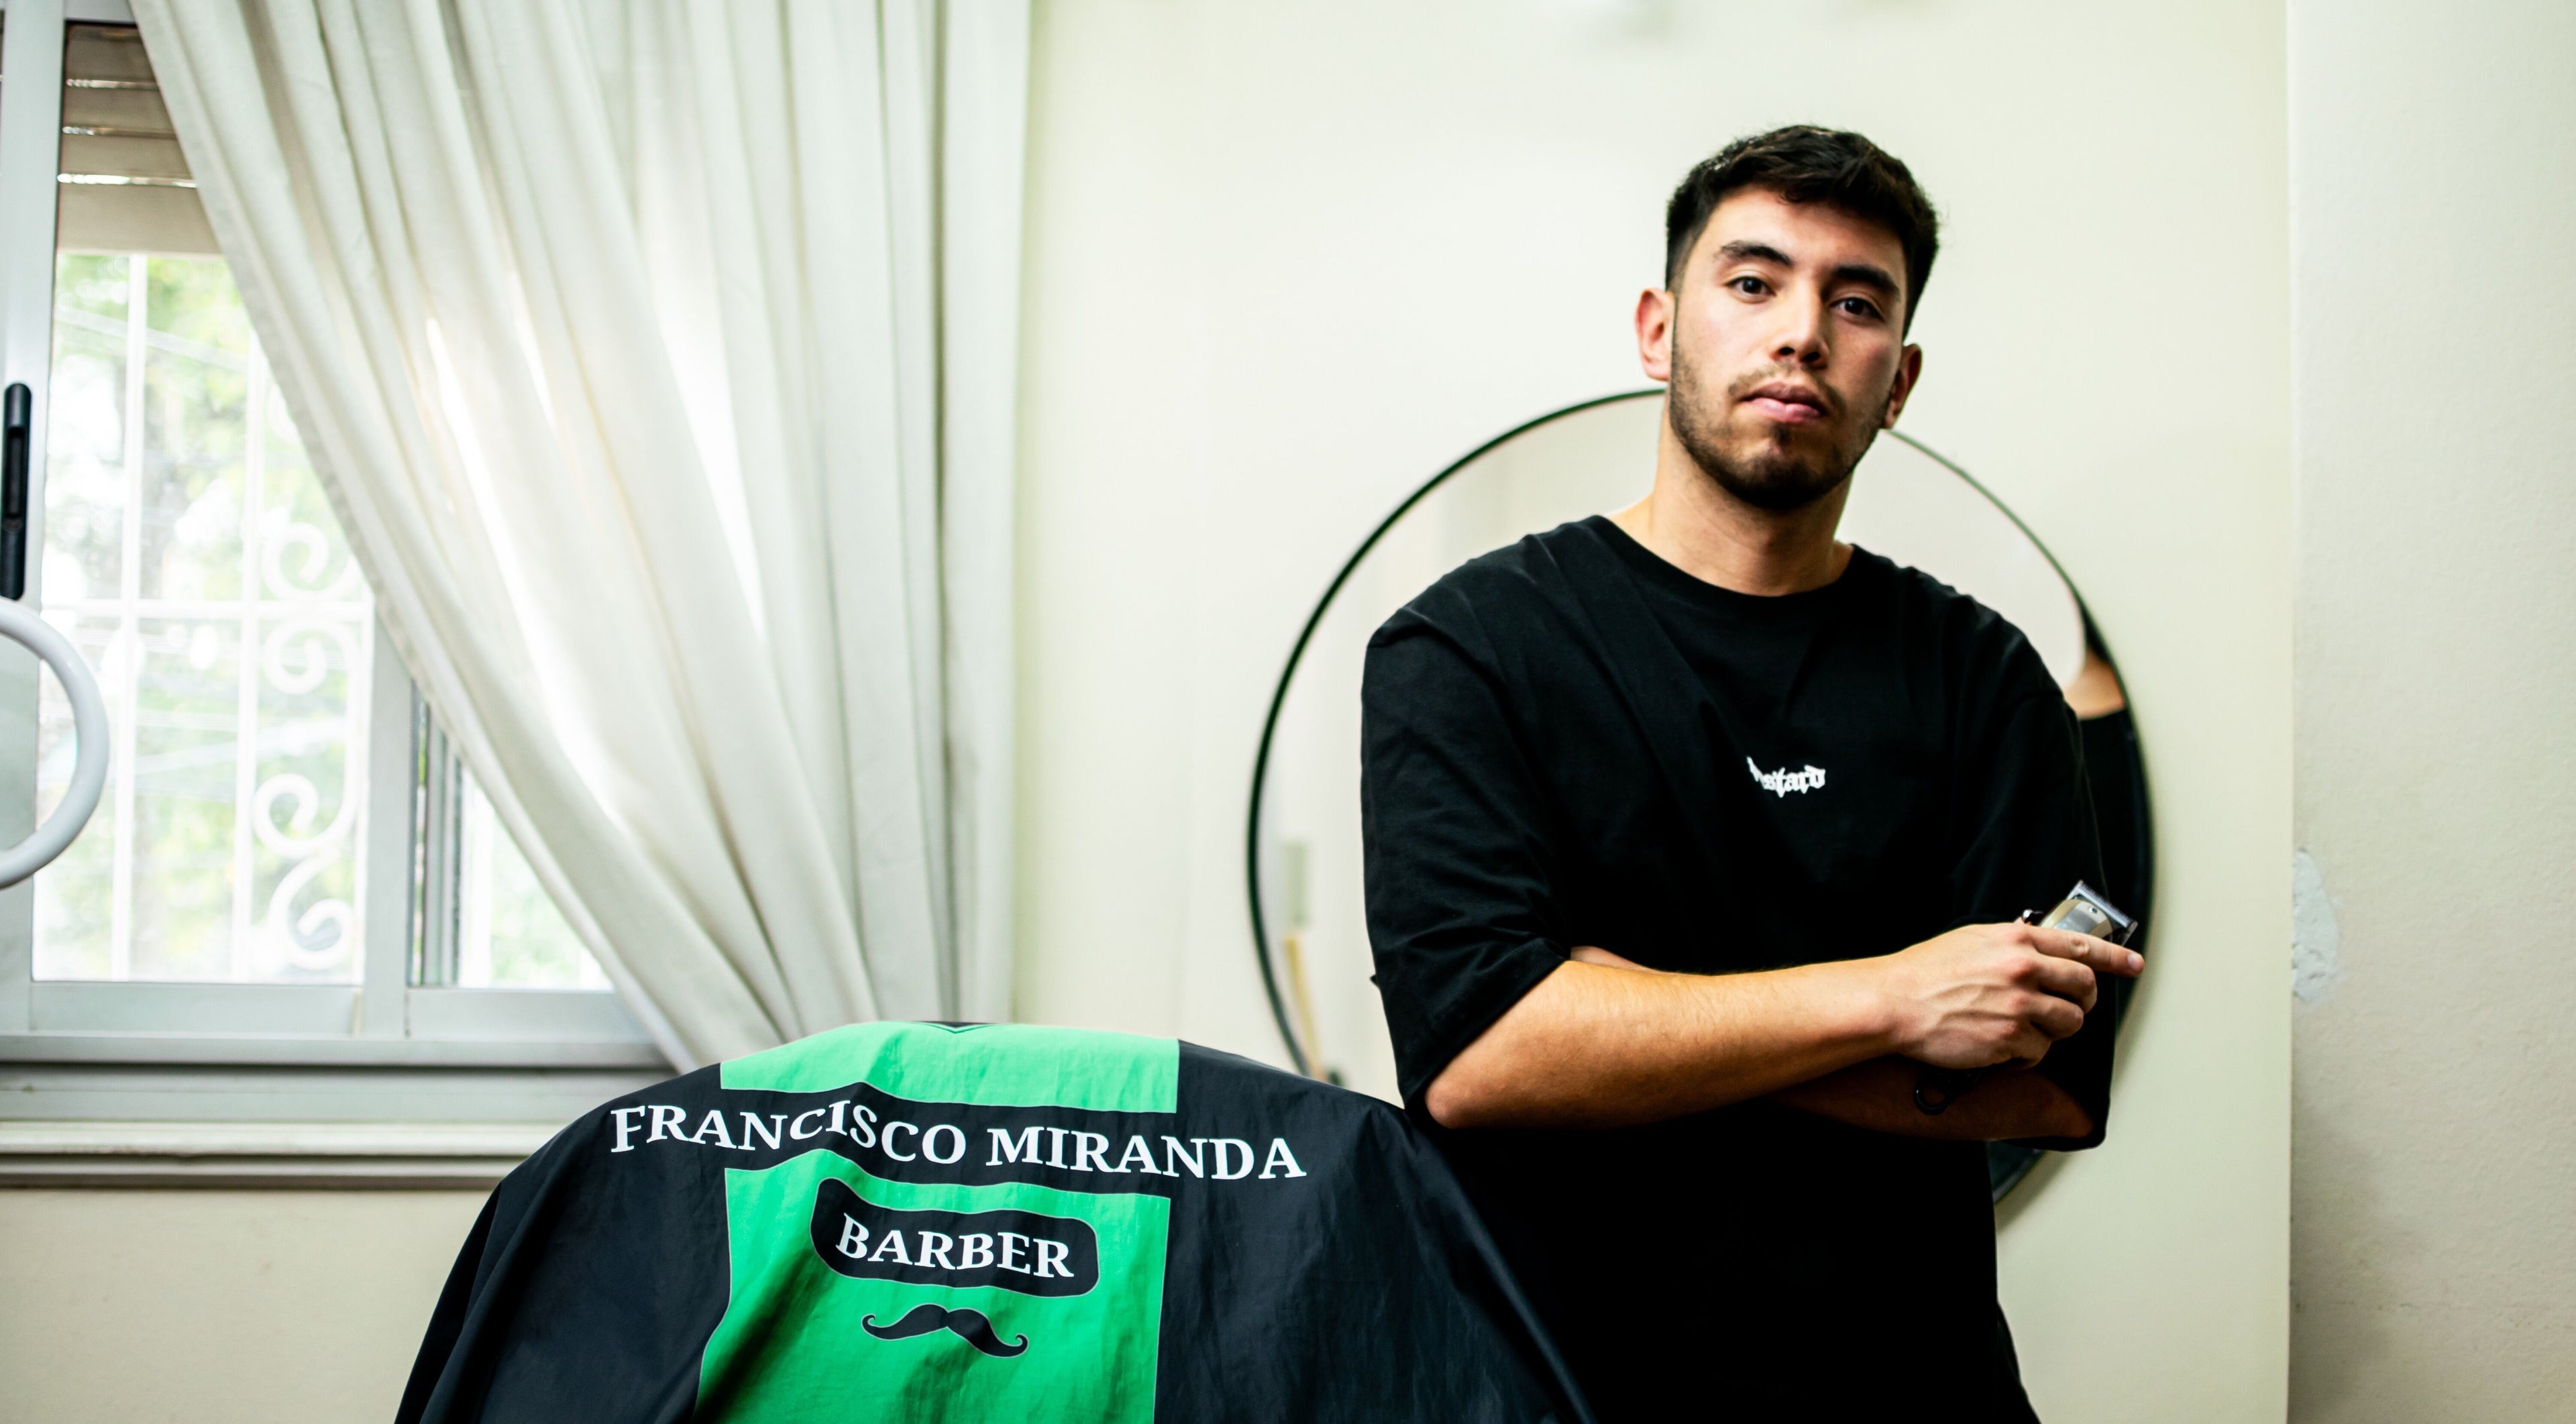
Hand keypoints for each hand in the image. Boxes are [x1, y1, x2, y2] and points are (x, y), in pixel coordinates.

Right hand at [1877, 922, 2142, 1070]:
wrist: (1894, 1003)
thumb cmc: (1925, 972)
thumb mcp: (1972, 940)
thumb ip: (2012, 943)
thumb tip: (2040, 949)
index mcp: (2017, 940)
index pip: (2082, 945)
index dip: (2115, 958)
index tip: (2134, 965)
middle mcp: (2023, 970)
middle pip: (2085, 988)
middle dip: (2083, 1001)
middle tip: (2067, 1008)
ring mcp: (2019, 1006)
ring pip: (2069, 1023)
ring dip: (2052, 1030)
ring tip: (2021, 1028)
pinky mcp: (2010, 1040)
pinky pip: (2039, 1052)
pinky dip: (2023, 1054)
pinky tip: (1999, 1045)